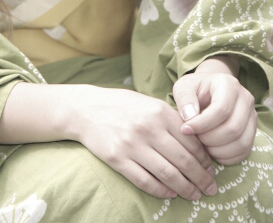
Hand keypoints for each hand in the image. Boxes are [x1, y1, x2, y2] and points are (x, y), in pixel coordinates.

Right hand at [73, 86, 216, 200]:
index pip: (191, 141)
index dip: (205, 159)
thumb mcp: (148, 103)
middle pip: (183, 160)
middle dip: (201, 178)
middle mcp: (147, 128)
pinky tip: (169, 193)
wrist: (86, 108)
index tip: (212, 170)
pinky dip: (160, 190)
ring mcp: (131, 144)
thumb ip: (171, 118)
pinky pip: (145, 181)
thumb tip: (198, 142)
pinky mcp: (117, 159)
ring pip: (167, 174)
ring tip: (194, 195)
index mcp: (159, 112)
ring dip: (185, 188)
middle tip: (211, 188)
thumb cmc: (121, 105)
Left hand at [173, 65, 256, 164]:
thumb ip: (184, 99)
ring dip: (218, 150)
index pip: (221, 109)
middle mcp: (245, 99)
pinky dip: (227, 157)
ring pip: (241, 142)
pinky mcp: (252, 131)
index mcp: (228, 85)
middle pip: (233, 128)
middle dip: (210, 138)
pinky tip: (211, 150)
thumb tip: (189, 117)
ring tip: (202, 144)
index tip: (185, 129)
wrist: (209, 90)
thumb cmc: (195, 89)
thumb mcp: (184, 87)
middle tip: (195, 138)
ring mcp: (251, 116)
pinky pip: (244, 151)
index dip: (202, 124)